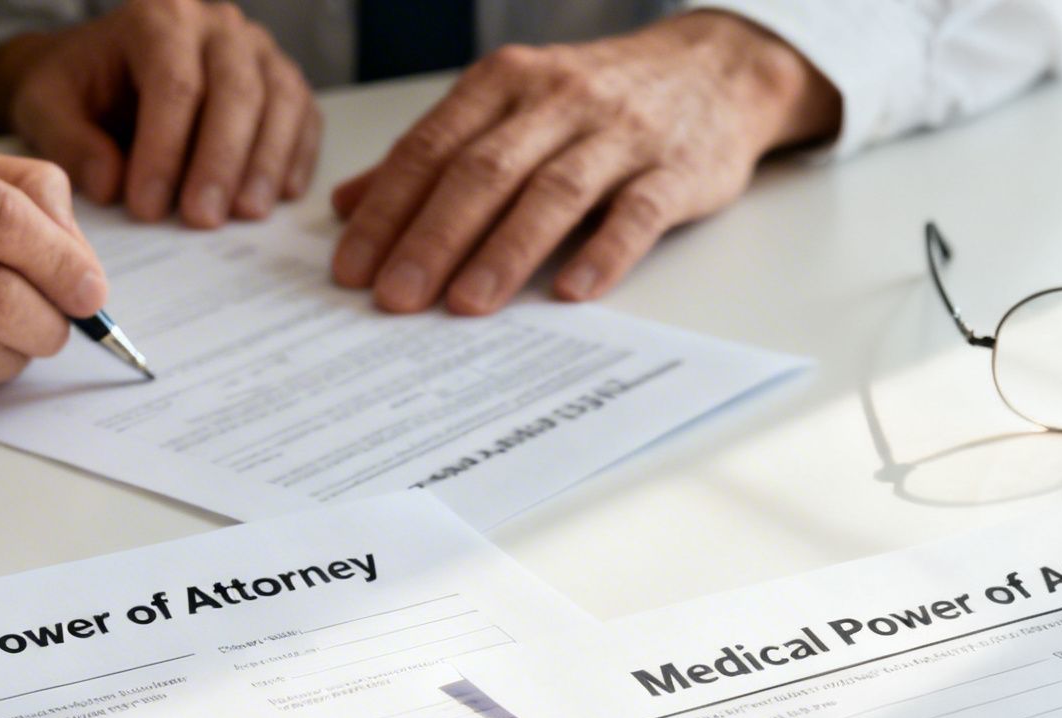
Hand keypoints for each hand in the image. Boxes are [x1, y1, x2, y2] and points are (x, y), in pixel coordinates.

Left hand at [0, 0, 318, 227]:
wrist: (102, 71)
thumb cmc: (77, 88)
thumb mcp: (45, 107)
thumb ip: (69, 142)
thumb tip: (110, 183)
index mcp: (157, 17)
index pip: (173, 84)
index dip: (164, 150)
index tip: (146, 207)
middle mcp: (216, 24)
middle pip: (235, 90)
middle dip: (220, 160)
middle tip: (202, 218)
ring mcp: (256, 49)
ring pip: (279, 100)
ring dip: (266, 163)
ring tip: (245, 214)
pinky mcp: (281, 79)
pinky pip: (303, 115)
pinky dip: (297, 156)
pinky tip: (282, 196)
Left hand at [330, 11, 840, 315]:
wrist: (713, 69)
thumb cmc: (597, 99)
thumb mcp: (509, 108)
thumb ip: (433, 154)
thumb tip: (348, 204)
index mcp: (505, 83)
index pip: (432, 148)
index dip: (388, 210)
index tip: (352, 267)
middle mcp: (557, 101)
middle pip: (483, 172)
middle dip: (432, 238)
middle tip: (395, 298)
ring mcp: (620, 134)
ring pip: (553, 192)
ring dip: (505, 251)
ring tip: (465, 305)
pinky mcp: (676, 170)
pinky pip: (637, 213)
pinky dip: (604, 252)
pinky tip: (573, 292)